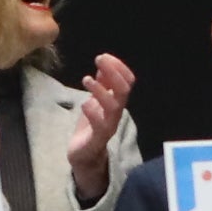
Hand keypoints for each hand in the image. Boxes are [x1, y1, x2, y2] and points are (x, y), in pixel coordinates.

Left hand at [65, 52, 136, 202]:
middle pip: (124, 90)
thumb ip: (102, 83)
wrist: (84, 154)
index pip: (127, 81)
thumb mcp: (96, 100)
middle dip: (114, 73)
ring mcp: (108, 125)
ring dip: (101, 90)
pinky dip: (92, 112)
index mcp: (116, 101)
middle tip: (99, 59)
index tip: (104, 56)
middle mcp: (116, 112)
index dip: (119, 67)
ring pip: (113, 107)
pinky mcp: (98, 138)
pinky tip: (84, 103)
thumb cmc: (91, 124)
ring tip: (87, 79)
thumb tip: (104, 62)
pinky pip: (100, 125)